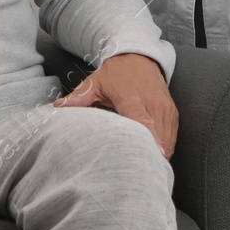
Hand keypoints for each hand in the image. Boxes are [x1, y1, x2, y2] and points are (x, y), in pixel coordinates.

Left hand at [53, 52, 177, 158]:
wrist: (138, 56)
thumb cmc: (115, 73)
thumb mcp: (94, 83)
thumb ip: (77, 99)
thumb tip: (56, 109)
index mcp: (131, 97)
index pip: (142, 122)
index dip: (147, 140)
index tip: (149, 157)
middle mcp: (151, 102)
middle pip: (157, 134)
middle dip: (151, 154)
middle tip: (140, 173)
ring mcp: (164, 107)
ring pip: (167, 138)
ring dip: (159, 153)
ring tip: (146, 168)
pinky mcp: (172, 111)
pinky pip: (172, 135)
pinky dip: (165, 146)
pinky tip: (154, 156)